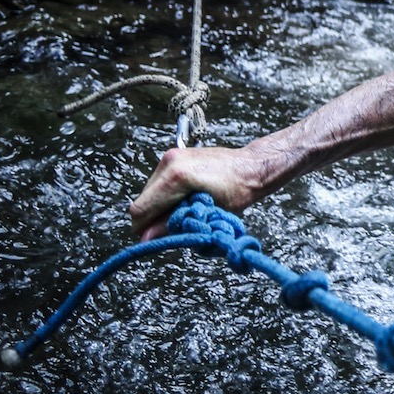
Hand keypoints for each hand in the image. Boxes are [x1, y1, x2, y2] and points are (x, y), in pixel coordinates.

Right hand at [129, 144, 262, 240]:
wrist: (252, 166)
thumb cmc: (239, 189)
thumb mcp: (207, 214)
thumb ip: (173, 225)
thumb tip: (147, 238)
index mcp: (177, 176)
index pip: (141, 208)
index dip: (143, 228)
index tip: (151, 238)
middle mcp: (170, 162)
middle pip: (142, 200)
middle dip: (153, 217)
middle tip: (174, 224)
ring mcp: (171, 156)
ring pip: (149, 191)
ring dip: (159, 205)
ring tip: (184, 209)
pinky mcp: (174, 155)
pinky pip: (159, 182)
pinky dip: (166, 194)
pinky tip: (185, 198)